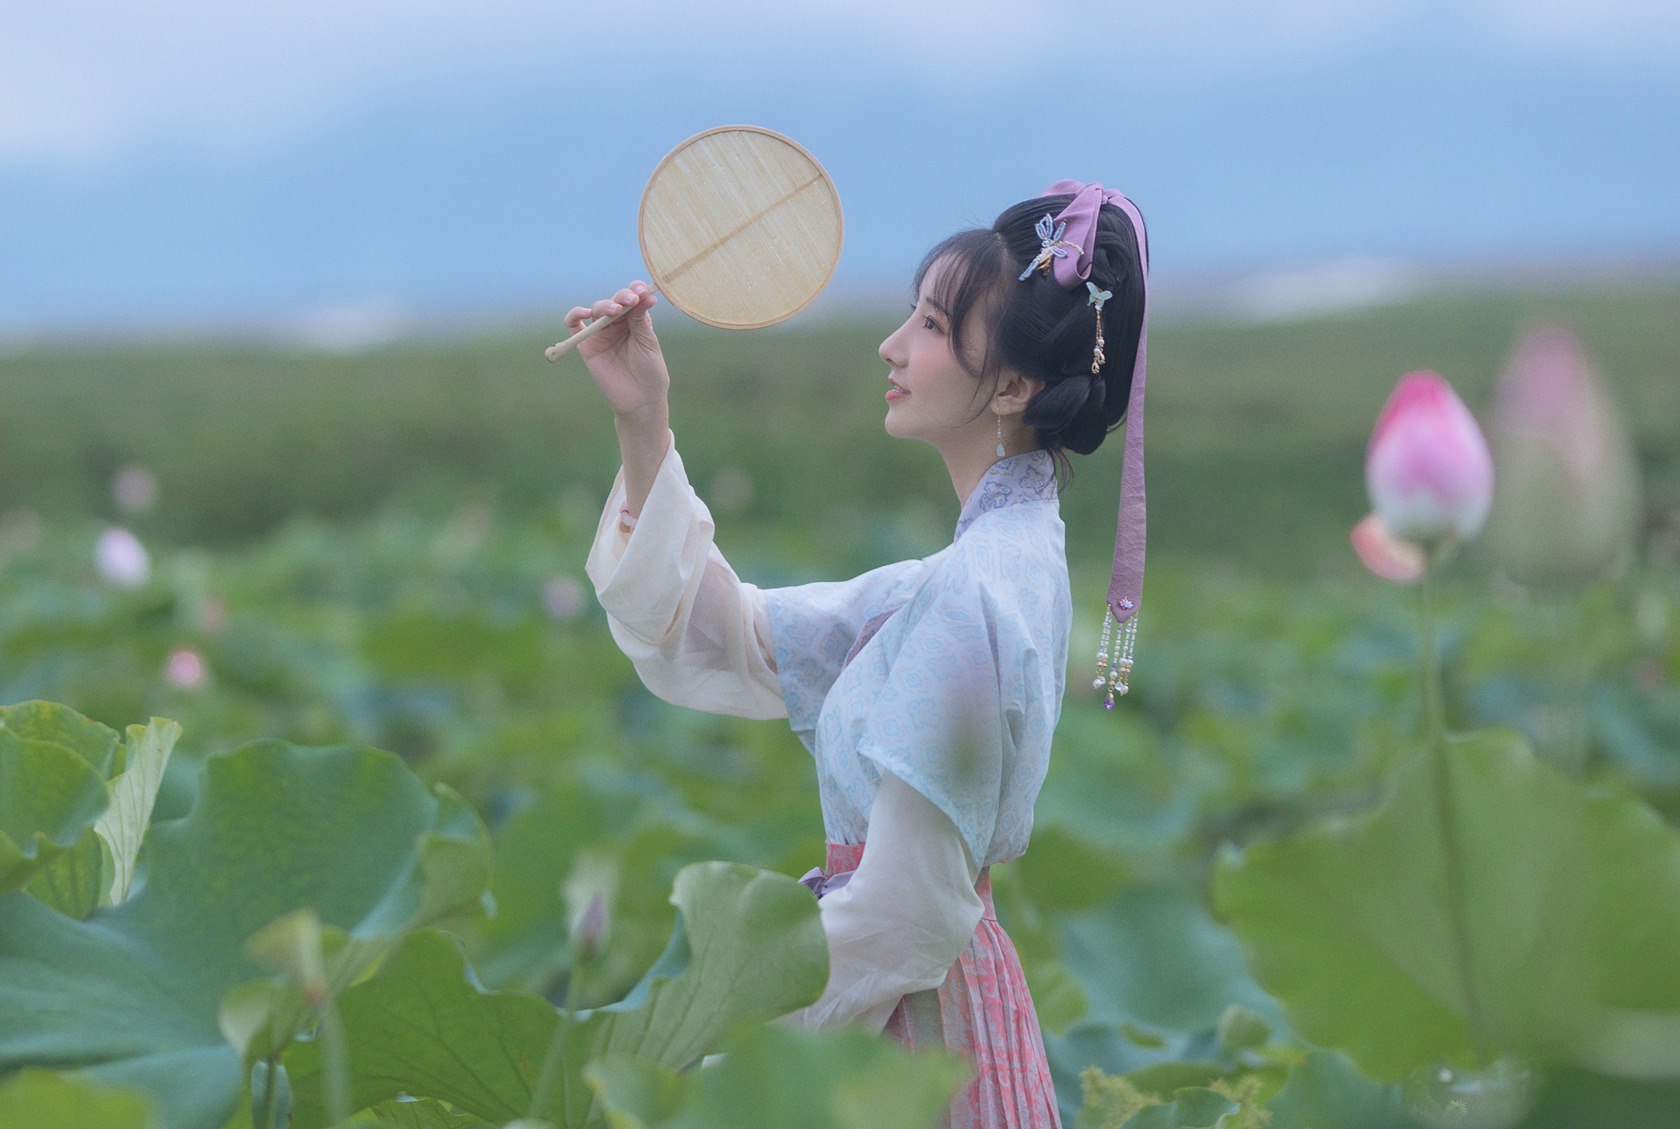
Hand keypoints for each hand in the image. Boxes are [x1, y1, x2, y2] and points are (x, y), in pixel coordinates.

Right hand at [562, 281, 669, 419]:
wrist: (640, 400)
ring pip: (596, 309)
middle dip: (622, 297)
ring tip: (616, 310)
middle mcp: (617, 324)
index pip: (632, 298)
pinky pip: (574, 325)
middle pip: (614, 301)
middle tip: (631, 299)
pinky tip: (585, 313)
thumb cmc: (650, 372)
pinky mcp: (586, 345)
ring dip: (605, 305)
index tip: (641, 290)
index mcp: (635, 320)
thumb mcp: (648, 343)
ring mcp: (601, 333)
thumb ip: (641, 320)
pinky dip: (575, 315)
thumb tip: (645, 295)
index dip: (635, 290)